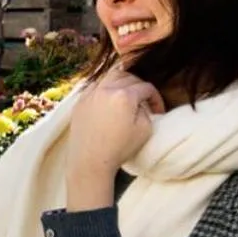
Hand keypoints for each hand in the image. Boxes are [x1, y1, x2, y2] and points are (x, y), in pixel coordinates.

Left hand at [65, 70, 163, 207]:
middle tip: (144, 99)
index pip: (146, 87)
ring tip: (128, 95)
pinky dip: (105, 88)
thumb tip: (140, 102)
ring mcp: (89, 94)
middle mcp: (105, 90)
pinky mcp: (79, 102)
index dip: (155, 98)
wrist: (90, 160)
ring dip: (121, 82)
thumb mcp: (145, 128)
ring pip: (108, 76)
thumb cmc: (120, 147)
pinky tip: (110, 99)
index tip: (158, 110)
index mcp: (124, 96)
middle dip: (139, 85)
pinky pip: (94, 86)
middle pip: (127, 76)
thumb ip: (146, 109)